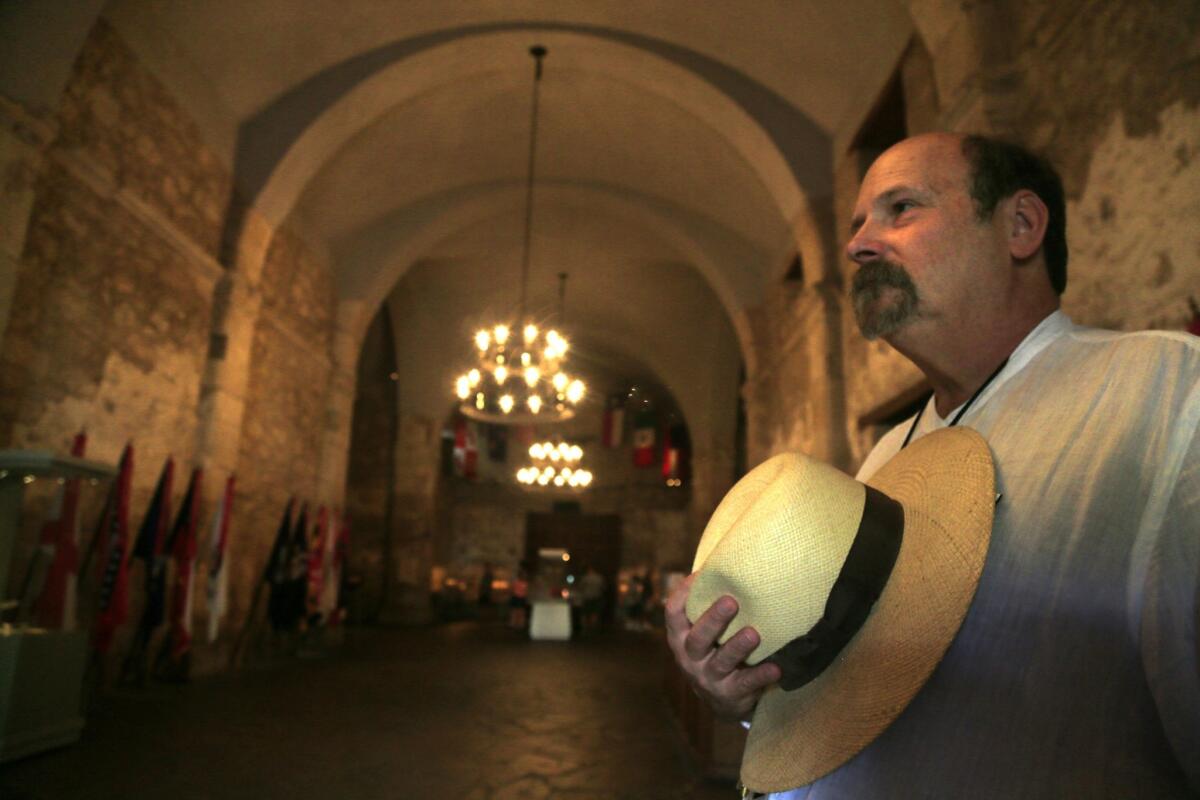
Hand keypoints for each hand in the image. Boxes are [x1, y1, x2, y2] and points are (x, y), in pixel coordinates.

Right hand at [664, 573, 780, 720]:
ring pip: (721, 661)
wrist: (721, 701)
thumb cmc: (714, 650)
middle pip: (697, 638)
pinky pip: (744, 684)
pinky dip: (760, 676)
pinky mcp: (728, 695)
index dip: (683, 593)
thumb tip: (726, 558)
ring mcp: (707, 678)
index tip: (700, 575)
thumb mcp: (704, 632)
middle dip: (713, 619)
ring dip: (737, 646)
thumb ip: (707, 605)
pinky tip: (776, 667)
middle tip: (731, 601)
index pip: (673, 614)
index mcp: (680, 637)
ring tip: (754, 634)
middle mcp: (689, 657)